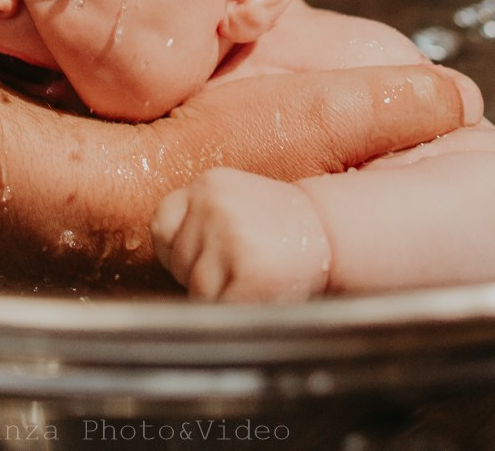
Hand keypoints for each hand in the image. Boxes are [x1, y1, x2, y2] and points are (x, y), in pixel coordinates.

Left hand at [153, 168, 330, 300]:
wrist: (332, 237)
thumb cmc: (280, 232)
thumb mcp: (235, 208)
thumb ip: (199, 224)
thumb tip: (164, 258)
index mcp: (210, 185)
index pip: (162, 225)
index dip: (181, 250)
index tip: (208, 257)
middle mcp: (215, 204)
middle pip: (177, 260)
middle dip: (200, 276)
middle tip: (241, 268)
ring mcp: (229, 233)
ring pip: (195, 287)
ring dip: (219, 296)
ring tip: (252, 278)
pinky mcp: (246, 268)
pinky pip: (218, 306)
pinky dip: (234, 309)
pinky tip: (258, 292)